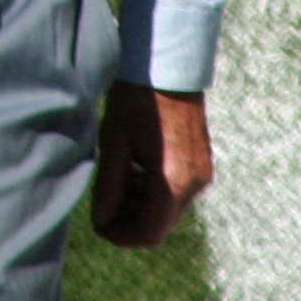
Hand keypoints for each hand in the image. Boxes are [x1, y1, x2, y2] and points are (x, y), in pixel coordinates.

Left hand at [91, 80, 212, 247]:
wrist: (167, 64)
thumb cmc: (137, 98)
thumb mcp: (114, 142)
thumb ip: (108, 186)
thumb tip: (101, 220)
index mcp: (172, 181)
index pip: (149, 232)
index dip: (122, 236)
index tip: (99, 225)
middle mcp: (194, 182)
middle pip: (161, 223)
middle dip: (130, 221)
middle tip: (102, 208)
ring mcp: (201, 172)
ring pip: (169, 209)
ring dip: (142, 207)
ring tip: (114, 187)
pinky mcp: (201, 160)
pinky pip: (178, 190)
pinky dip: (155, 191)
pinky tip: (133, 172)